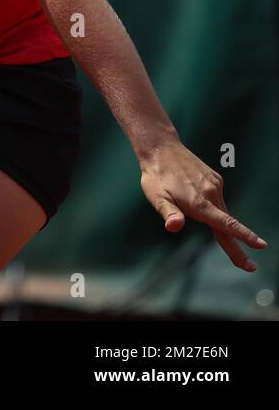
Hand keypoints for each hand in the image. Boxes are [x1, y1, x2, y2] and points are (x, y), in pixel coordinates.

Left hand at [138, 140, 266, 270]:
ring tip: (180, 195)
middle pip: (228, 225)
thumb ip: (167, 213)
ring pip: (221, 210)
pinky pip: (215, 197)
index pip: (226, 224)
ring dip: (214, 217)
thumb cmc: (155, 176)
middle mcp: (212, 194)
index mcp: (199, 203)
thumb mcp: (155, 197)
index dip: (243, 236)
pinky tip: (190, 191)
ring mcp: (215, 185)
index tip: (260, 245)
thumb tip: (174, 226)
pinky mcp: (215, 179)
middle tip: (250, 267)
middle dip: (239, 245)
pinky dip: (209, 203)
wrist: (161, 148)